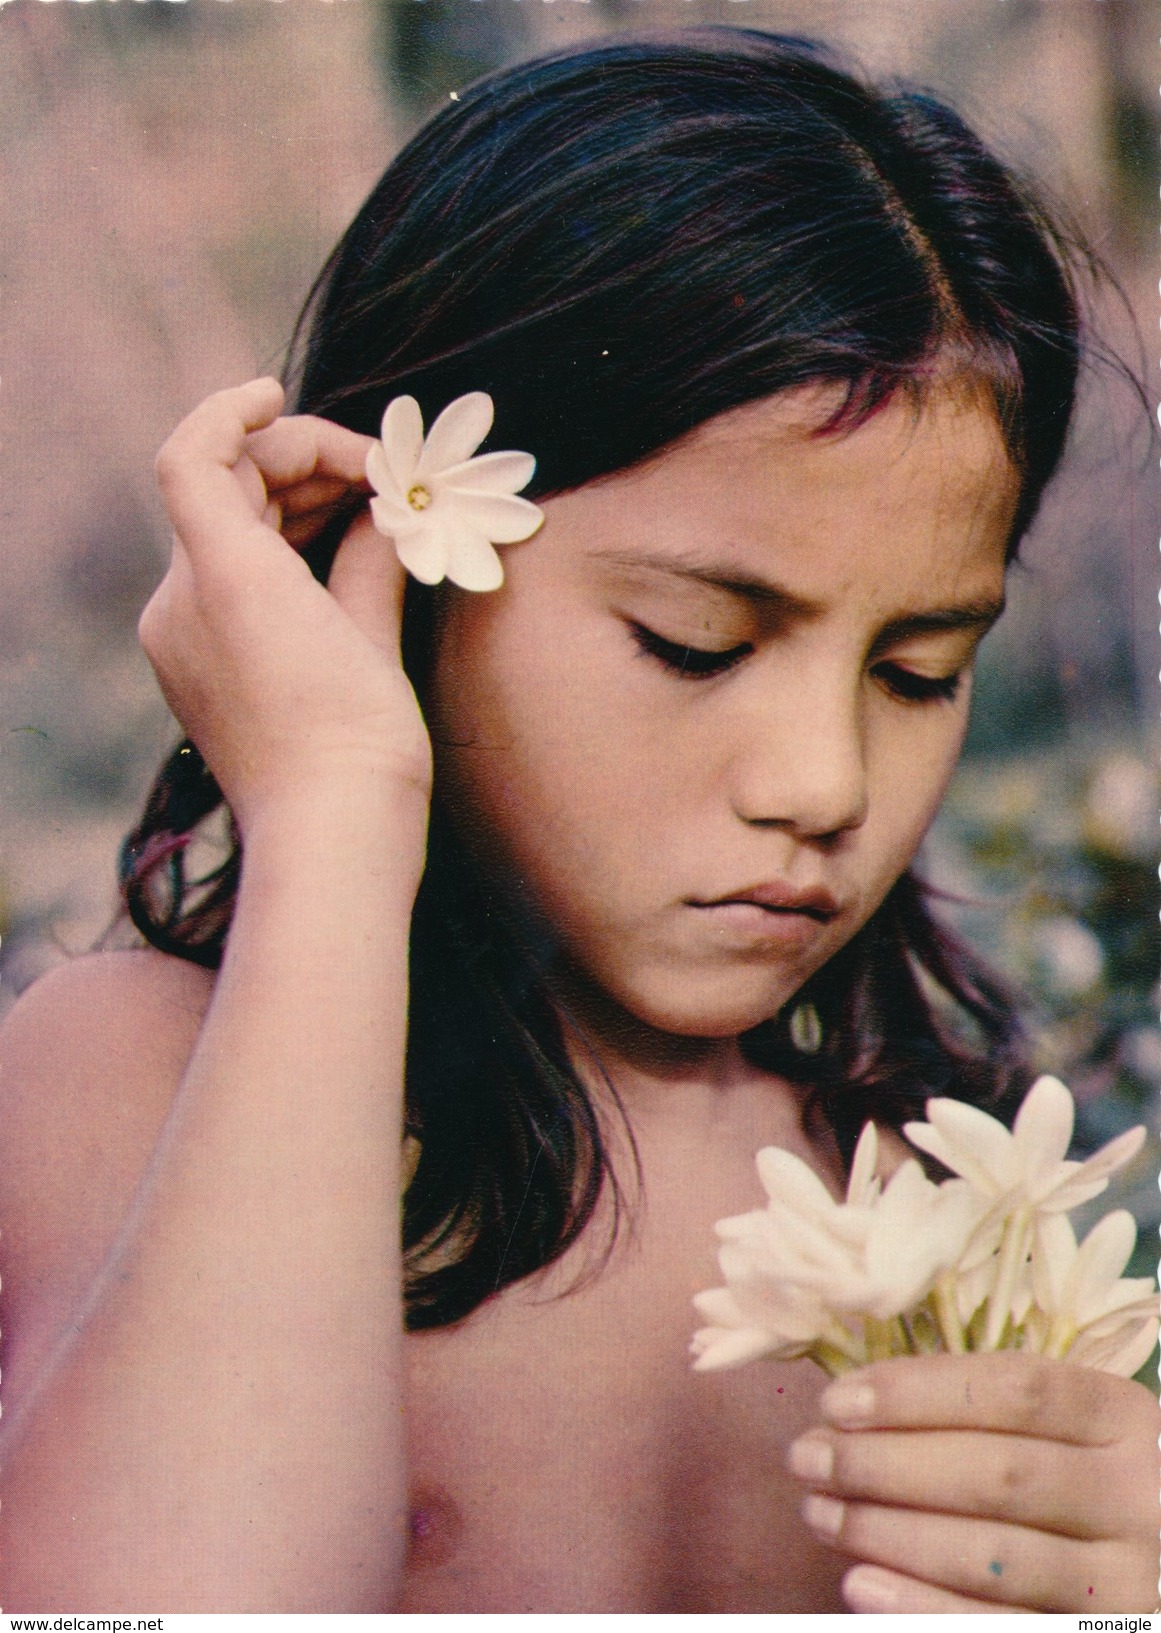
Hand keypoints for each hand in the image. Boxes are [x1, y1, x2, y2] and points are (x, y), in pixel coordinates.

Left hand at [142, 379, 431, 835]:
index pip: (194, 458)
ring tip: (374, 511)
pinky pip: (225, 584)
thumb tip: (381, 512)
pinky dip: (276, 555)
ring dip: (293, 507)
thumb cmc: (361, 747)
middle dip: (299, 466)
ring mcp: (181, 642)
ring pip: (225, 536)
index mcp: (222, 582)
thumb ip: (368, 553)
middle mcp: (181, 605)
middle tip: (381, 476)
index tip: (282, 392)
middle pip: (222, 492)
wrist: (329, 841)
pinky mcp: (197, 673)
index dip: (231, 411)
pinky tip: (341, 559)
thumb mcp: (373, 633)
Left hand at [786, 1352, 1158, 1611]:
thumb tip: (854, 1407)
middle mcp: (1137, 1496)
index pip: (1014, 1390)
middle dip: (884, 1465)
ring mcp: (1128, 1581)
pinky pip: (1003, 1628)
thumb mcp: (1071, 1427)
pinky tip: (860, 1585)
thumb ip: (984, 1410)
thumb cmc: (1093, 1479)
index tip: (836, 1402)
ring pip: (992, 1555)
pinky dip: (923, 1610)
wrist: (1160, 1564)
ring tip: (820, 1513)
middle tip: (807, 1459)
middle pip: (995, 1472)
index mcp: (1122, 1418)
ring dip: (889, 1533)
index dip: (916, 1393)